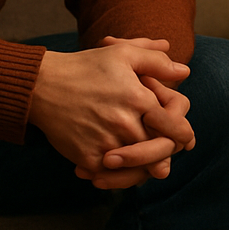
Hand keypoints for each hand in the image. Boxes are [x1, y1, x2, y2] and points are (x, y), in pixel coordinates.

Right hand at [29, 39, 194, 188]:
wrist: (43, 86)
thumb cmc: (86, 67)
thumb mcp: (123, 54)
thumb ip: (156, 61)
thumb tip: (184, 71)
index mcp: (139, 98)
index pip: (175, 126)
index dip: (183, 135)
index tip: (185, 139)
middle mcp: (125, 123)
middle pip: (159, 151)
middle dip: (165, 154)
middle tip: (167, 158)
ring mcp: (106, 143)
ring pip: (138, 168)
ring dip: (143, 167)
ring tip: (144, 166)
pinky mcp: (88, 158)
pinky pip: (112, 176)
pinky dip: (117, 175)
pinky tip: (116, 166)